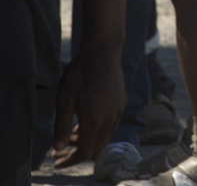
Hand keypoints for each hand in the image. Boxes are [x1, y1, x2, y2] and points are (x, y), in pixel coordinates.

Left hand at [52, 45, 124, 166]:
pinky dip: (98, 130)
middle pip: (97, 148)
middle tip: (62, 148)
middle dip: (79, 152)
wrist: (103, 53)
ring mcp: (118, 111)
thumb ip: (61, 126)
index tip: (58, 160)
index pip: (85, 152)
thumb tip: (57, 149)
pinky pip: (111, 125)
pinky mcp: (122, 103)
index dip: (71, 160)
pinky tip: (85, 120)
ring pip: (105, 137)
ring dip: (89, 140)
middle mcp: (110, 119)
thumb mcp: (64, 100)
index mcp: (94, 120)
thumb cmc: (80, 75)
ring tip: (71, 133)